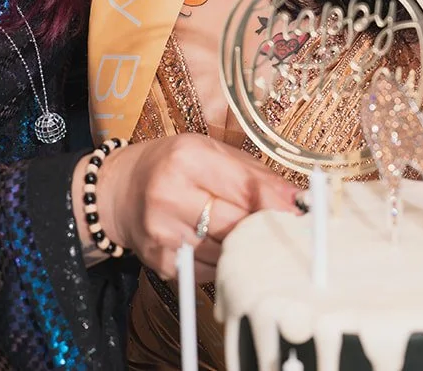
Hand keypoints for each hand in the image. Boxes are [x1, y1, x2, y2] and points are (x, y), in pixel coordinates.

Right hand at [96, 135, 298, 280]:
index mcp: (186, 158)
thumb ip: (253, 173)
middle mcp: (170, 196)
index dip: (278, 202)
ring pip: (228, 252)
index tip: (304, 210)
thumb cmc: (170, 165)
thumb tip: (297, 198)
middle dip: (266, 227)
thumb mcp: (208, 152)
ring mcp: (164, 234)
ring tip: (255, 236)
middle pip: (239, 224)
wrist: (119, 192)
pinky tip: (222, 245)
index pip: (245, 187)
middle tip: (289, 227)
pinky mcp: (163, 263)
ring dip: (248, 247)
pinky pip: (212, 270)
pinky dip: (226, 261)